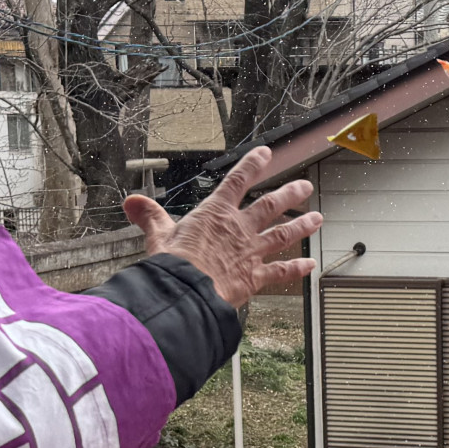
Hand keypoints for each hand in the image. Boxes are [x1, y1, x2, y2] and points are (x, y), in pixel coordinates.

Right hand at [122, 144, 320, 306]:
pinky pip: (280, 271)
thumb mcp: (157, 236)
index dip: (253, 165)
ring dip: (301, 225)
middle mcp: (238, 229)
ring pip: (282, 234)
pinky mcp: (255, 277)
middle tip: (305, 187)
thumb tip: (131, 201)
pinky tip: (310, 265)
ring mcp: (250, 253)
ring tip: (317, 218)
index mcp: (215, 214)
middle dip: (289, 194)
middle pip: (270, 205)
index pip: (237, 181)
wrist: (187, 293)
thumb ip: (149, 216)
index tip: (267, 154)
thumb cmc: (172, 265)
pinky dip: (296, 268)